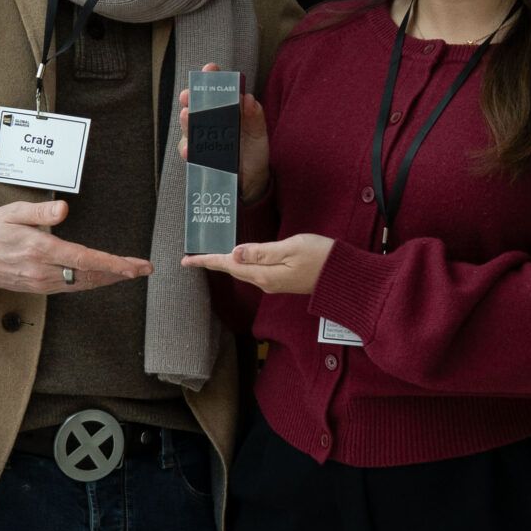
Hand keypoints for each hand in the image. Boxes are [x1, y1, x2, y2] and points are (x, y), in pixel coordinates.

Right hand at [0, 199, 150, 292]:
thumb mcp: (12, 212)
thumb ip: (40, 211)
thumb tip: (62, 209)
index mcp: (39, 250)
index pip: (83, 259)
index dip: (112, 264)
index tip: (133, 266)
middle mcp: (42, 271)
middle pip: (89, 275)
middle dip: (119, 273)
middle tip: (144, 269)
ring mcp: (41, 283)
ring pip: (82, 284)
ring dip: (108, 279)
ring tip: (130, 273)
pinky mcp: (38, 288)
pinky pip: (71, 287)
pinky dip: (91, 282)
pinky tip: (103, 278)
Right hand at [178, 63, 271, 203]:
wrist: (253, 181)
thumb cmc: (254, 152)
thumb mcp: (258, 133)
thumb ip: (255, 117)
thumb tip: (249, 99)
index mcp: (226, 111)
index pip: (216, 90)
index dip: (210, 78)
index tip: (209, 69)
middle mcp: (210, 123)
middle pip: (196, 106)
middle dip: (191, 98)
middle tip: (188, 94)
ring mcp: (203, 140)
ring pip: (189, 128)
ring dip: (186, 122)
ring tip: (186, 115)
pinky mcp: (199, 159)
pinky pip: (190, 153)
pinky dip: (188, 150)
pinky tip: (189, 150)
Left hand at [183, 234, 334, 295]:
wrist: (343, 276)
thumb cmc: (321, 257)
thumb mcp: (290, 248)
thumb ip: (261, 252)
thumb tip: (234, 254)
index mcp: (264, 274)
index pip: (228, 265)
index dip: (207, 261)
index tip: (187, 261)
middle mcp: (265, 282)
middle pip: (232, 270)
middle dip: (211, 263)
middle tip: (191, 259)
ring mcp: (273, 283)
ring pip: (242, 272)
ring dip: (225, 265)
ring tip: (208, 258)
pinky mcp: (281, 281)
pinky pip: (254, 273)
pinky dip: (241, 265)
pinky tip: (237, 259)